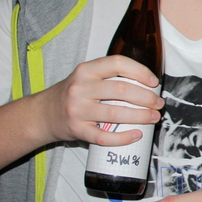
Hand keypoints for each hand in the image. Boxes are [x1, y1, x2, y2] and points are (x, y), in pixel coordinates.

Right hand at [37, 55, 161, 145]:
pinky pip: (104, 136)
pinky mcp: (77, 130)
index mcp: (86, 70)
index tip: (154, 82)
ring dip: (140, 116)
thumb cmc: (72, 94)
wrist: (43, 114)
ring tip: (154, 117)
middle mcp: (80, 88)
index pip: (117, 63)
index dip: (139, 71)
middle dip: (146, 97)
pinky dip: (123, 137)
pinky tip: (137, 134)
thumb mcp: (86, 77)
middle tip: (158, 103)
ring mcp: (77, 110)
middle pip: (121, 90)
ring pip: (115, 114)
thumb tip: (147, 83)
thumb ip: (109, 76)